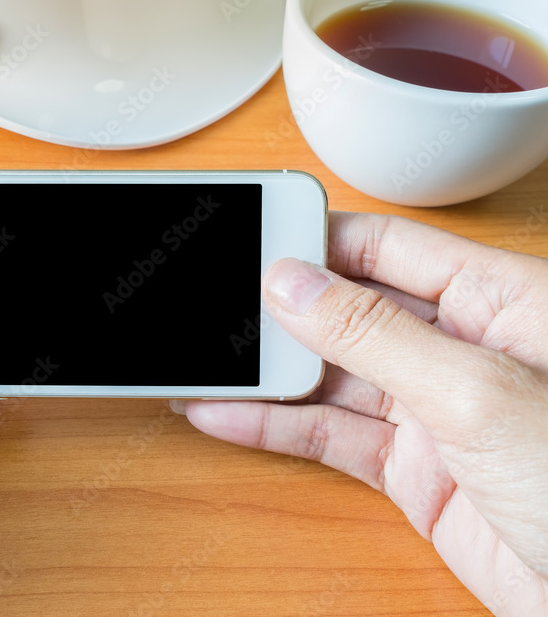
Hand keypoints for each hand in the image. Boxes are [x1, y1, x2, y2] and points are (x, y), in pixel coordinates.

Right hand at [175, 212, 547, 615]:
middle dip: (282, 308)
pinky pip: (330, 436)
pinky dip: (275, 428)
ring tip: (204, 360)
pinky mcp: (413, 472)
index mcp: (502, 302)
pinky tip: (225, 413)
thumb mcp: (477, 392)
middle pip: (351, 310)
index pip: (390, 248)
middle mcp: (464, 349)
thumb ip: (376, 334)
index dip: (321, 240)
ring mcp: (435, 412)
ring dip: (267, 372)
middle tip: (212, 303)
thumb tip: (294, 284)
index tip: (255, 234)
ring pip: (332, 376)